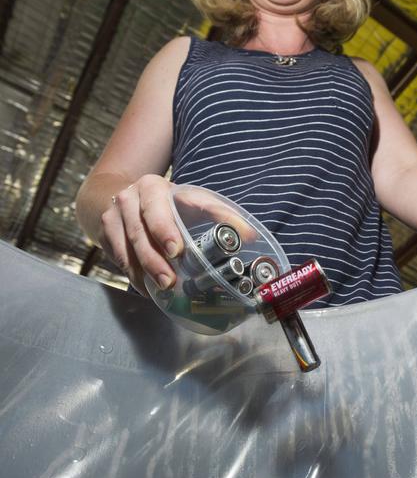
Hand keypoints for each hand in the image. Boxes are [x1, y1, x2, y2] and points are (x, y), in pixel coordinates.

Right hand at [99, 178, 257, 295]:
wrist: (128, 197)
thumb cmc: (169, 203)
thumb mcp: (194, 201)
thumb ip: (221, 215)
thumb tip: (250, 236)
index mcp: (152, 188)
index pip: (157, 208)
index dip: (165, 229)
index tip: (177, 251)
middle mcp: (128, 199)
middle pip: (140, 233)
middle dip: (155, 259)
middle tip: (170, 281)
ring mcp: (113, 217)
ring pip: (126, 249)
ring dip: (144, 272)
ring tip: (162, 289)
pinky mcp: (105, 234)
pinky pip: (118, 259)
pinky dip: (133, 275)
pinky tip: (148, 288)